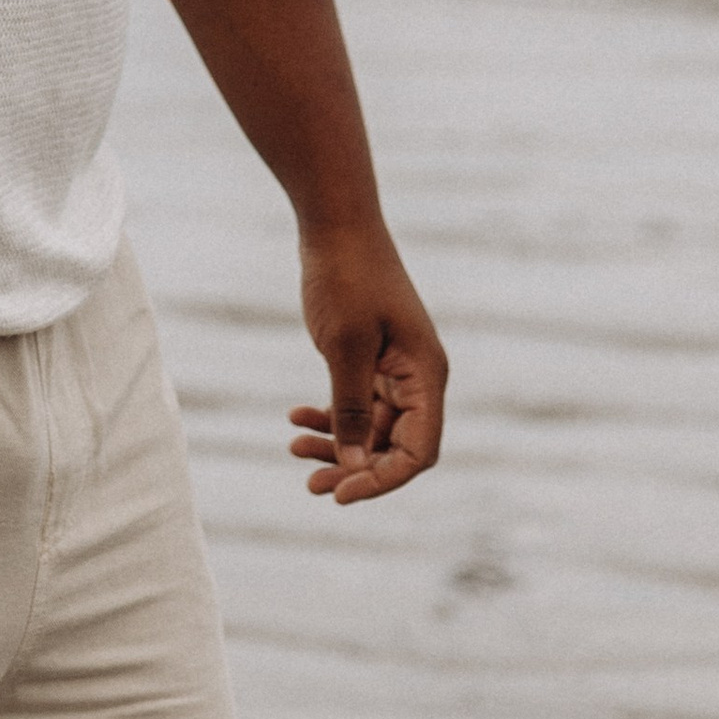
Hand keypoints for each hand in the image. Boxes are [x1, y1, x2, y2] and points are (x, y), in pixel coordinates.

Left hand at [288, 228, 447, 503]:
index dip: (383, 480)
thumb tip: (352, 465)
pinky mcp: (370, 358)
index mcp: (425, 376)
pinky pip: (355, 403)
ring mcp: (395, 368)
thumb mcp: (344, 347)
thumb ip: (349, 407)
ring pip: (370, 427)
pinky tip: (295, 417)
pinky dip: (328, 415)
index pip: (418, 451)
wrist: (336, 224)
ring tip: (293, 448)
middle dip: (354, 468)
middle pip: (394, 446)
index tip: (340, 494)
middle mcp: (418, 378)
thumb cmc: (346, 278)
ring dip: (336, 443)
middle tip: (310, 485)